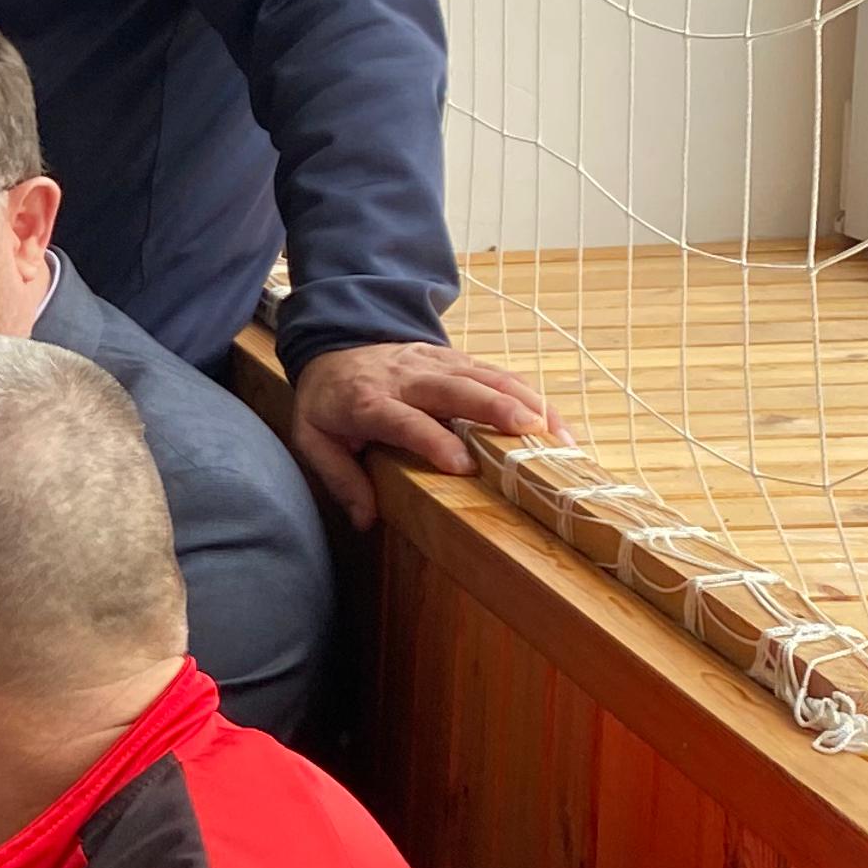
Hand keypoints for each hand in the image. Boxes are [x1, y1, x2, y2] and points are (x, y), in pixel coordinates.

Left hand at [287, 340, 561, 527]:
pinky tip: (554, 422)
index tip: (463, 466)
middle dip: (494, 409)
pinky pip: (497, 373)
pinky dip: (530, 395)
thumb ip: (339, 478)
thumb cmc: (326, 402)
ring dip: (524, 402)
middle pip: (455, 389)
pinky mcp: (455, 359)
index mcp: (367, 402)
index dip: (433, 440)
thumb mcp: (311, 439)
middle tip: (530, 435)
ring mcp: (434, 363)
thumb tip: (366, 520)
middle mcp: (406, 378)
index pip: (404, 420)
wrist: (333, 346)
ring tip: (556, 434)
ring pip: (485, 377)